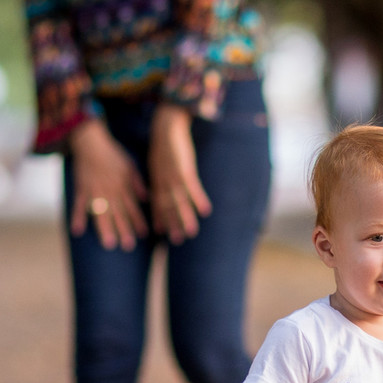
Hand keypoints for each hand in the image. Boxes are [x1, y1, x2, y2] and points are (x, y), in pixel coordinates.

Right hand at [67, 119, 148, 250]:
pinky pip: (79, 205)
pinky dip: (78, 217)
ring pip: (101, 213)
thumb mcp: (131, 167)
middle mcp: (111, 192)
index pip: (133, 208)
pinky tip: (77, 231)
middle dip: (124, 231)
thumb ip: (138, 184)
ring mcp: (95, 192)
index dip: (138, 222)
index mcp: (123, 187)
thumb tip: (147, 199)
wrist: (91, 142)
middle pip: (118, 214)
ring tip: (108, 244)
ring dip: (105, 229)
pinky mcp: (81, 189)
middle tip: (128, 246)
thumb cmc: (113, 154)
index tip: (143, 235)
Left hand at [148, 104, 211, 243]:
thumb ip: (161, 173)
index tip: (161, 232)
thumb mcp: (158, 159)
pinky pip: (192, 187)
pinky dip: (198, 199)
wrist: (167, 124)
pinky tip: (205, 211)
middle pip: (168, 205)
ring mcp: (173, 175)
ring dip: (185, 217)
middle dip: (172, 223)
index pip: (158, 202)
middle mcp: (163, 180)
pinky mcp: (184, 168)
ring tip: (191, 232)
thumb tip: (163, 182)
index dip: (160, 217)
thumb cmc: (164, 140)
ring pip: (179, 201)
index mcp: (157, 178)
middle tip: (177, 240)